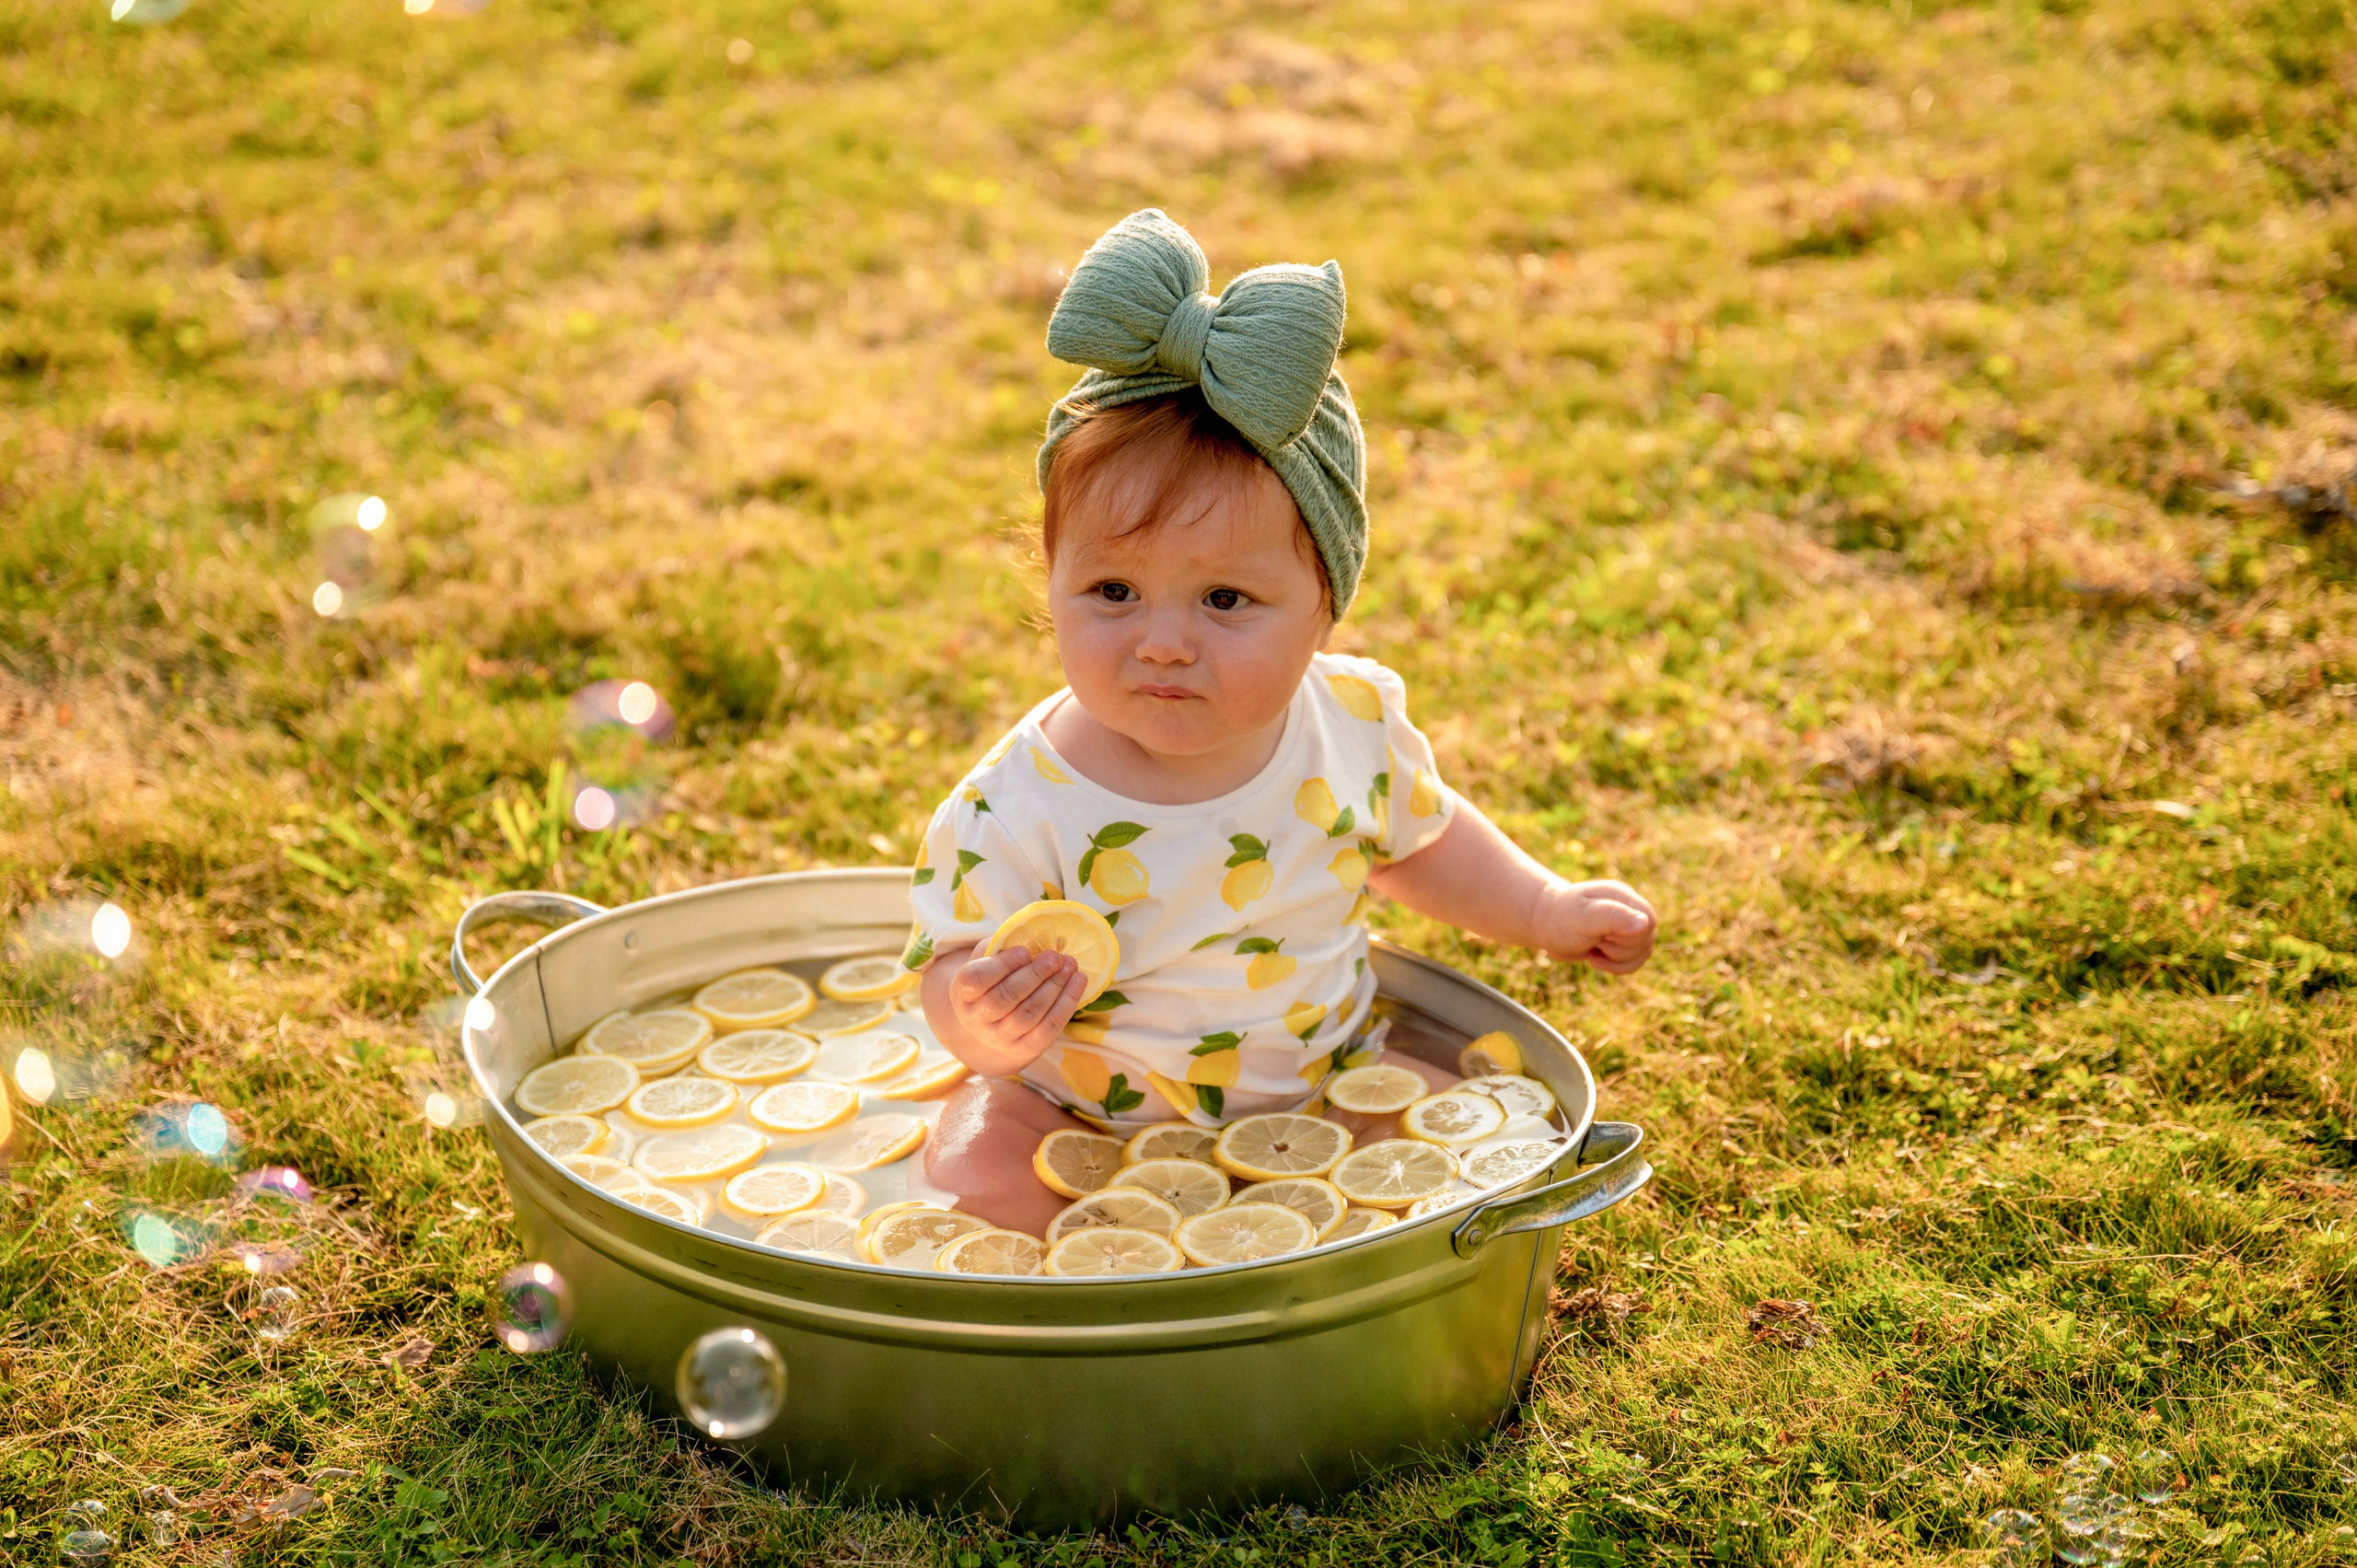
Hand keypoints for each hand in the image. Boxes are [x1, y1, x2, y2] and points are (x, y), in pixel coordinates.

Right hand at [943, 945, 1086, 1070]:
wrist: (993, 1024)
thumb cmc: (994, 981)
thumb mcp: (988, 960)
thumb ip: (1003, 947)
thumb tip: (1036, 936)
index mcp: (963, 992)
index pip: (977, 979)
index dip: (1003, 964)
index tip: (1025, 951)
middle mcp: (977, 1018)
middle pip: (1006, 997)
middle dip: (1035, 974)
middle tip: (1055, 957)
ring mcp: (1000, 1037)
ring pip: (1029, 1013)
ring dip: (1054, 987)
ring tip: (1069, 966)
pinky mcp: (1024, 1048)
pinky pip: (1048, 1028)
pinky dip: (1067, 1004)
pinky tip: (1078, 982)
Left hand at [1540, 880, 1657, 973]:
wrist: (1546, 925)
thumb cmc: (1561, 918)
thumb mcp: (1583, 916)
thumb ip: (1613, 917)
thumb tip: (1645, 924)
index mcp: (1623, 896)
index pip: (1649, 921)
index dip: (1629, 937)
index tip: (1602, 934)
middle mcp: (1630, 909)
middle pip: (1647, 940)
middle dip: (1618, 949)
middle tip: (1594, 939)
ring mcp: (1629, 926)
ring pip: (1643, 953)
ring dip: (1616, 960)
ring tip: (1593, 948)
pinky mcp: (1624, 942)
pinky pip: (1635, 962)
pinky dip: (1617, 967)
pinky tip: (1597, 959)